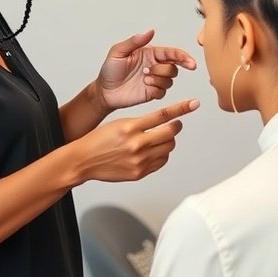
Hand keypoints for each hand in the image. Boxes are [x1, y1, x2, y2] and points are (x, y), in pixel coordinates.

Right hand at [77, 97, 199, 182]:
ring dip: (168, 142)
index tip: (194, 104)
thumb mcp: (119, 123)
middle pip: (170, 133)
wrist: (84, 160)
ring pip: (168, 148)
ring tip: (158, 139)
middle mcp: (136, 144)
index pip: (162, 115)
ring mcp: (139, 160)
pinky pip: (161, 162)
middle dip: (175, 127)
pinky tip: (153, 151)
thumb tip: (164, 124)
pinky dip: (162, 155)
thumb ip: (141, 124)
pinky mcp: (139, 172)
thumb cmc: (99, 140)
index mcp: (130, 127)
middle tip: (174, 125)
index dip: (181, 109)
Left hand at [96, 30, 196, 110]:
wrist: (105, 91)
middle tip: (146, 71)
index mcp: (150, 54)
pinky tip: (145, 86)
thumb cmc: (110, 70)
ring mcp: (155, 80)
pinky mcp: (153, 92)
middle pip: (173, 67)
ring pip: (170, 80)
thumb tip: (150, 31)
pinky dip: (156, 89)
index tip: (191, 63)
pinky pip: (164, 92)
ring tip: (143, 78)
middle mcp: (155, 66)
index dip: (183, 57)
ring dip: (158, 79)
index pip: (172, 53)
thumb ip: (135, 41)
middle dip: (162, 69)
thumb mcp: (118, 52)